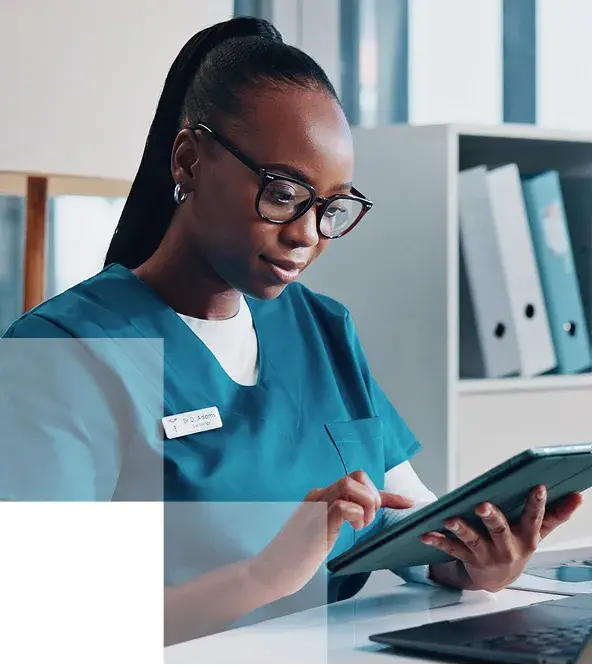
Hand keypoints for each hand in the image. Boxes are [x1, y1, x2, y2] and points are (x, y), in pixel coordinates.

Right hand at [250, 470, 413, 597]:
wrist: (271, 571)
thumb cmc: (296, 556)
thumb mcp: (322, 532)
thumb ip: (337, 519)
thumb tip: (361, 516)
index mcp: (320, 496)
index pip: (356, 483)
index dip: (385, 493)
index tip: (405, 503)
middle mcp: (318, 496)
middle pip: (355, 475)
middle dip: (373, 495)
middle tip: (370, 519)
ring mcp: (316, 508)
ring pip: (349, 484)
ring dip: (366, 503)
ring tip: (362, 525)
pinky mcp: (316, 524)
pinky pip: (343, 506)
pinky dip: (356, 515)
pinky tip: (353, 529)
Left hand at [421, 486, 582, 592]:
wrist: (496, 580)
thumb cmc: (517, 546)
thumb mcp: (537, 533)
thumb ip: (555, 515)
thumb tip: (577, 496)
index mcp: (526, 537)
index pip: (534, 518)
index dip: (537, 503)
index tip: (539, 487)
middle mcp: (507, 547)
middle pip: (499, 529)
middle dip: (491, 517)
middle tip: (482, 505)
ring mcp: (486, 554)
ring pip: (472, 540)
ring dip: (460, 529)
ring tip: (449, 519)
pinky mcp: (467, 558)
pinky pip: (450, 549)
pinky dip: (437, 540)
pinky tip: (425, 534)